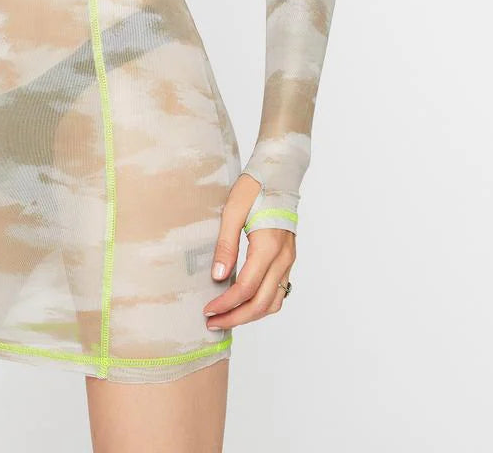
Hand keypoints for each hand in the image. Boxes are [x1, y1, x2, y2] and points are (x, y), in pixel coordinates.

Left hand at [203, 174, 295, 329]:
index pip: (246, 288)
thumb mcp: (233, 212)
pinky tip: (244, 301)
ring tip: (227, 316)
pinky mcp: (288, 258)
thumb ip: (225, 245)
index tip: (207, 310)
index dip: (226, 304)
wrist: (279, 173)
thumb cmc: (254, 187)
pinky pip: (279, 291)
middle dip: (236, 317)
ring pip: (274, 301)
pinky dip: (262, 303)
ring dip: (251, 314)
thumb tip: (217, 276)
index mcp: (268, 247)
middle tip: (213, 322)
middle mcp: (283, 258)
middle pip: (262, 303)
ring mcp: (289, 260)